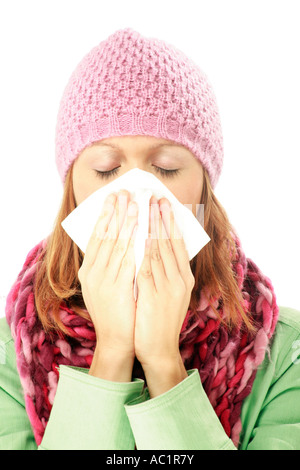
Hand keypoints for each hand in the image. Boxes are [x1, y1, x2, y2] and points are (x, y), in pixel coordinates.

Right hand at [78, 190, 138, 378]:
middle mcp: (93, 273)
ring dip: (126, 222)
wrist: (116, 340)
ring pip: (117, 244)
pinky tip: (141, 229)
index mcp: (89, 271)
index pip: (97, 237)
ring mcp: (104, 280)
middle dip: (116, 212)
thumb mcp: (106, 286)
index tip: (113, 198)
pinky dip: (134, 242)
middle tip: (123, 192)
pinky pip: (127, 259)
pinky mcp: (118, 287)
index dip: (105, 216)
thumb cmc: (114, 312)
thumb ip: (111, 265)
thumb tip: (122, 242)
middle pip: (105, 236)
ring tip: (135, 203)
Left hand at [134, 196, 194, 381]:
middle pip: (169, 242)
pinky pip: (147, 266)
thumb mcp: (169, 293)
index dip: (170, 222)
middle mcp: (179, 280)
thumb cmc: (160, 320)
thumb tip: (155, 248)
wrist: (159, 349)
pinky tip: (137, 235)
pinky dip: (142, 249)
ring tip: (145, 207)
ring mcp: (168, 287)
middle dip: (161, 218)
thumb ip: (165, 272)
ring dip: (151, 227)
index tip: (165, 203)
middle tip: (156, 196)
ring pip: (159, 250)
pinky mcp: (154, 296)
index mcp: (185, 278)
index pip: (177, 244)